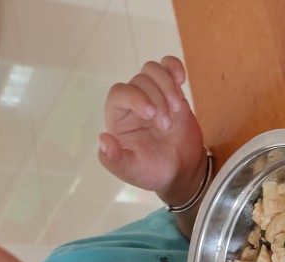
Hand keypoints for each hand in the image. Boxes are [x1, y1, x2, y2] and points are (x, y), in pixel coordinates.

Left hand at [99, 56, 204, 202]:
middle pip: (139, 80)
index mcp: (118, 120)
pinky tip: (181, 80)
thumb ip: (114, 160)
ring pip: (153, 70)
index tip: (152, 114)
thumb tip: (102, 139)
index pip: (118, 93)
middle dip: (157, 99)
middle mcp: (132, 104)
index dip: (135, 97)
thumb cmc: (153, 172)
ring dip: (167, 86)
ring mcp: (152, 95)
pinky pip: (168, 66)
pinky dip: (174, 67)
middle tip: (166, 126)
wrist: (181, 171)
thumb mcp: (131, 171)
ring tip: (177, 109)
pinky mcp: (170, 91)